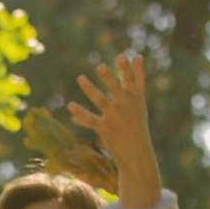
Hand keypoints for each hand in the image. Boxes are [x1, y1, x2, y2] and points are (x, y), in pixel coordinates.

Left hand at [66, 53, 161, 208]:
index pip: (131, 81)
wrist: (137, 152)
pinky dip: (80, 113)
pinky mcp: (105, 129)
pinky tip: (70, 105)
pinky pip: (90, 119)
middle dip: (109, 79)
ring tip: (80, 78)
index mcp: (134, 97)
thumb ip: (138, 77)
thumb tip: (137, 56)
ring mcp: (115, 117)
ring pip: (101, 101)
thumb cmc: (137, 121)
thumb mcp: (139, 99)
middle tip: (100, 67)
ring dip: (90, 90)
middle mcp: (125, 106)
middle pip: (116, 89)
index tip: (120, 57)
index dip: (125, 69)